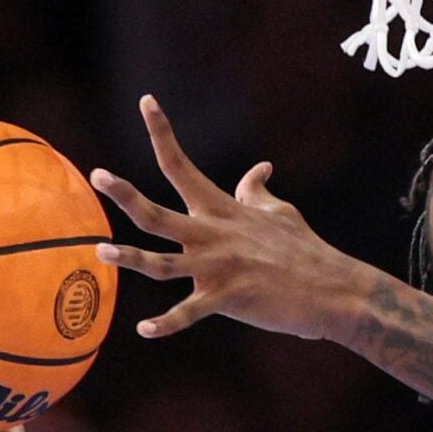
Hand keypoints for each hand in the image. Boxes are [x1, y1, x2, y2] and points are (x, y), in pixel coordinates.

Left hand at [90, 95, 369, 342]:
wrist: (335, 291)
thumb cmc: (308, 251)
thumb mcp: (281, 213)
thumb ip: (257, 192)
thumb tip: (259, 168)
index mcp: (222, 211)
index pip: (182, 166)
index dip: (162, 132)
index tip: (146, 101)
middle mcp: (213, 235)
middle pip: (159, 213)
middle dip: (126, 194)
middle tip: (97, 175)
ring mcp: (219, 268)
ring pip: (163, 263)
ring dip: (130, 258)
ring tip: (101, 251)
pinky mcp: (229, 299)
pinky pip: (189, 314)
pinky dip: (166, 324)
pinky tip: (144, 330)